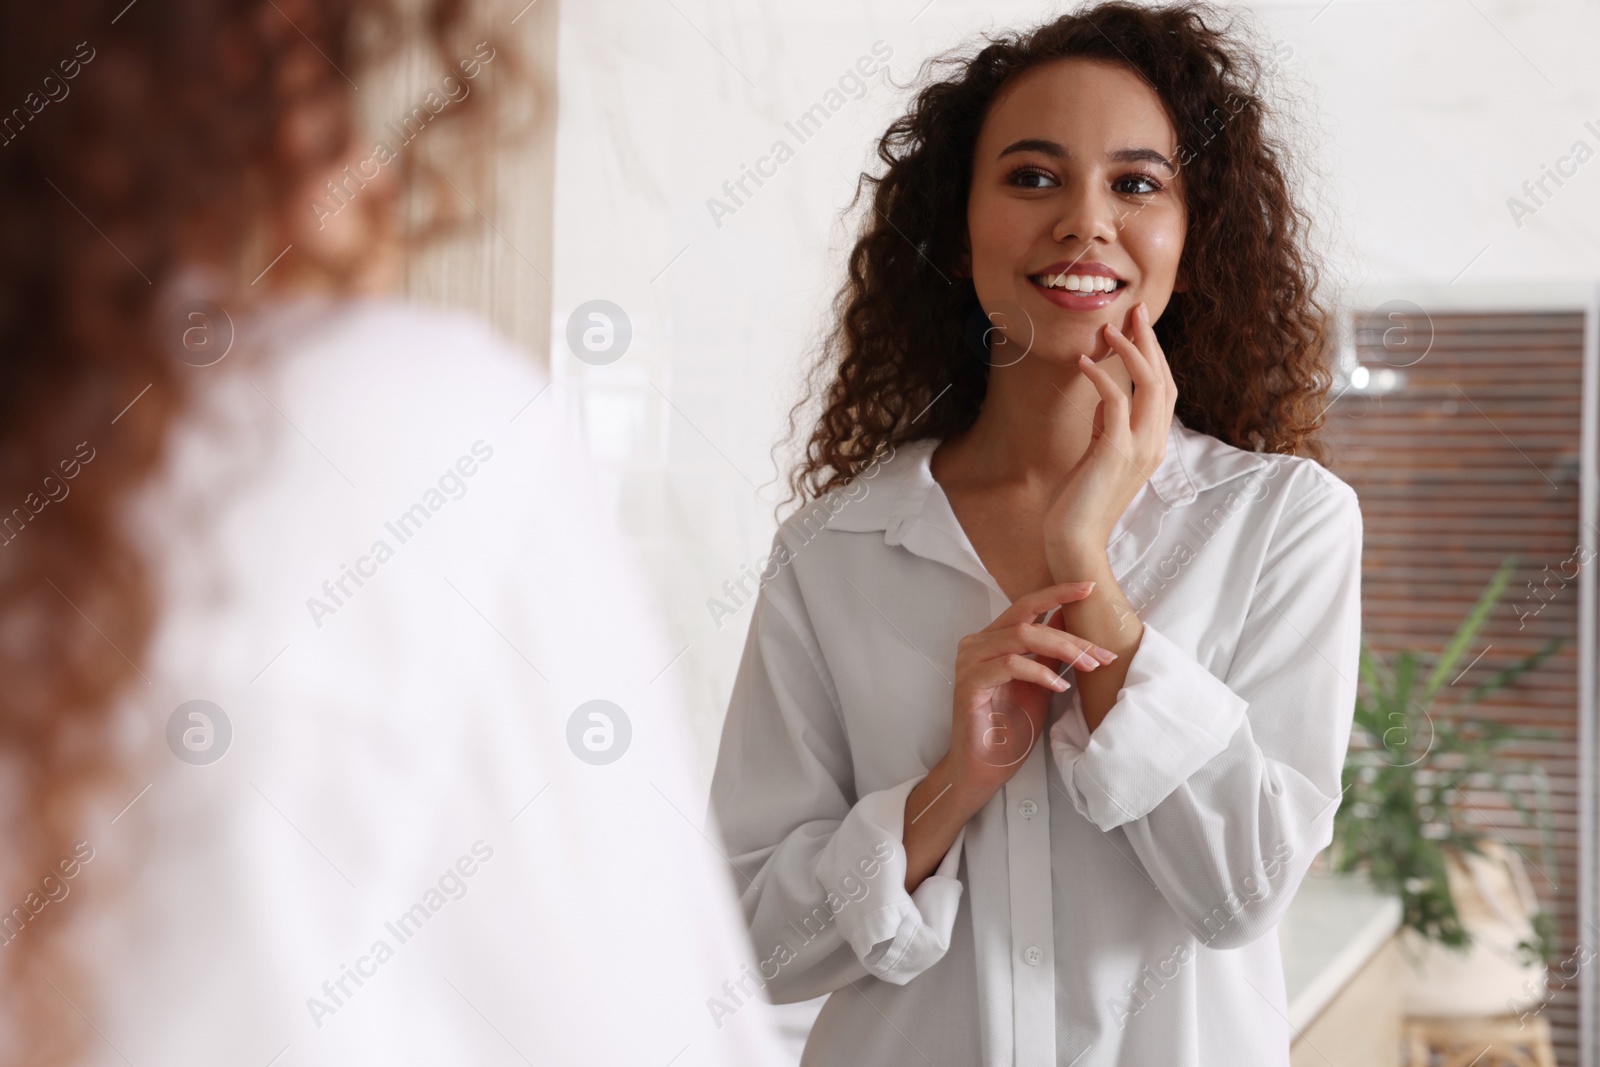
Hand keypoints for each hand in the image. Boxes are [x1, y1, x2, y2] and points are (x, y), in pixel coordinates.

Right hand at [944, 581, 1116, 798]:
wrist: (985, 767)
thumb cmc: (1010, 727)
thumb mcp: (1040, 682)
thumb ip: (1050, 652)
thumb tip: (1072, 620)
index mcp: (992, 639)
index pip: (1026, 605)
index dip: (1057, 593)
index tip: (1090, 589)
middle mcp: (977, 643)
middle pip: (1027, 619)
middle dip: (1070, 633)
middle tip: (1103, 652)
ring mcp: (970, 661)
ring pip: (1021, 637)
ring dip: (1062, 649)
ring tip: (1089, 667)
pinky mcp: (969, 683)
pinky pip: (1009, 665)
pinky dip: (1040, 672)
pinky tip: (1060, 685)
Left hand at [1043, 301, 1177, 576]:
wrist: (1074, 541)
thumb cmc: (1080, 502)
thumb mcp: (1099, 455)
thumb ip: (1109, 427)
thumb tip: (1108, 398)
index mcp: (1153, 444)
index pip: (1165, 388)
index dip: (1155, 354)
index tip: (1138, 326)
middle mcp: (1154, 443)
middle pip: (1163, 378)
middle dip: (1149, 341)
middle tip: (1135, 310)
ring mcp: (1139, 447)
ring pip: (1149, 384)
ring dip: (1129, 350)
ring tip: (1109, 328)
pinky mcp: (1115, 451)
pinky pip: (1114, 401)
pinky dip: (1101, 377)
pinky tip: (1084, 362)